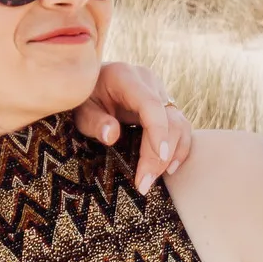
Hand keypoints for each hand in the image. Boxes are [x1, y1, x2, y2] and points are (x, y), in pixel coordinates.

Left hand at [75, 61, 192, 192]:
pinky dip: (179, 148)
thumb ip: (95, 122)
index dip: (158, 132)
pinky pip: (180, 126)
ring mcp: (160, 91)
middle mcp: (148, 81)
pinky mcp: (165, 104)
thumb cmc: (83, 98)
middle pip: (168, 119)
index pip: (151, 105)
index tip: (159, 158)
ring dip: (171, 154)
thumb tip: (112, 137)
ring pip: (179, 123)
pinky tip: (169, 168)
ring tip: (153, 179)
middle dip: (159, 155)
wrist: (90, 84)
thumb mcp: (82, 110)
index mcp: (126, 77)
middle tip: (143, 184)